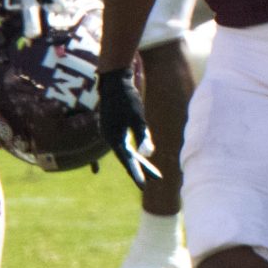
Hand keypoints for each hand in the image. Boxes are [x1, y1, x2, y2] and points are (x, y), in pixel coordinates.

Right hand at [95, 66, 159, 187]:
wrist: (114, 81)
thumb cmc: (127, 98)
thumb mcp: (137, 118)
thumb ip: (142, 136)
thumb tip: (148, 153)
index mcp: (113, 138)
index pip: (127, 160)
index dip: (137, 173)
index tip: (144, 186)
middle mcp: (110, 137)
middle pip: (128, 157)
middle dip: (143, 168)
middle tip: (158, 179)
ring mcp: (110, 132)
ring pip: (127, 151)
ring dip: (139, 160)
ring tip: (153, 171)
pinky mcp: (113, 127)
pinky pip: (125, 144)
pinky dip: (134, 150)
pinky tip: (141, 154)